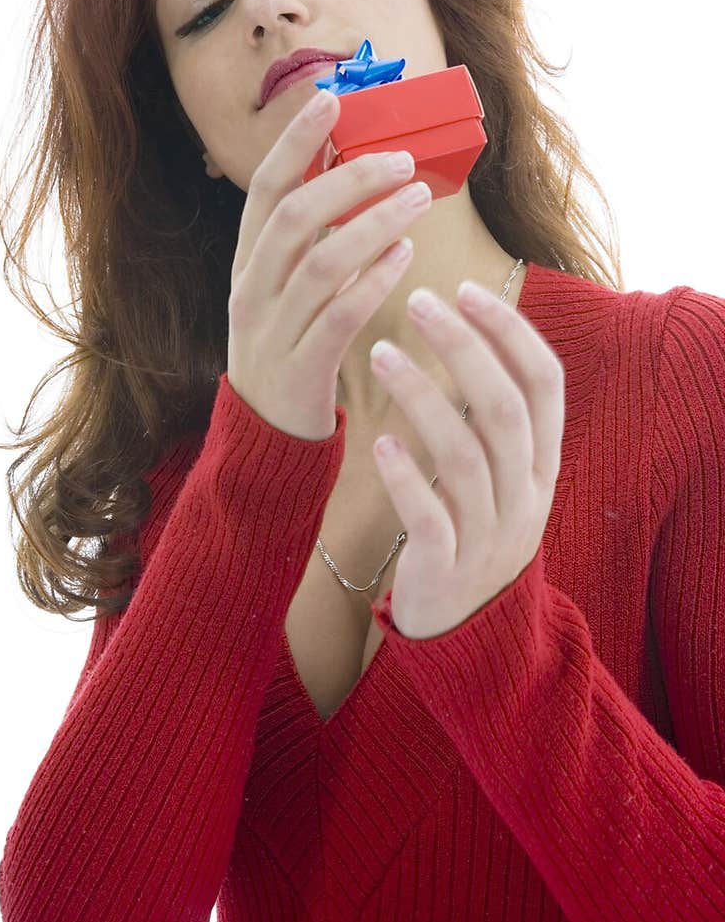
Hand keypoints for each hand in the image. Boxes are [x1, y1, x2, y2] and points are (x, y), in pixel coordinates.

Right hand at [227, 88, 432, 441]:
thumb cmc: (291, 347)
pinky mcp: (298, 369)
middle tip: (400, 157)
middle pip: (293, 217)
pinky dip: (373, 280)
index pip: (264, 188)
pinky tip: (406, 255)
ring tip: (418, 197)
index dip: (295, 142)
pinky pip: (338, 317)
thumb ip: (312, 239)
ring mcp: (270, 330)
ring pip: (320, 264)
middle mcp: (251, 289)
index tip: (330, 99)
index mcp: (247, 262)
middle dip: (347, 179)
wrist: (267, 435)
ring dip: (373, 224)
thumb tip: (352, 170)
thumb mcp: (287, 288)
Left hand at [367, 278, 564, 638]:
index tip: (466, 287)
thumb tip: (479, 330)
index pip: (544, 382)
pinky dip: (406, 476)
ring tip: (380, 352)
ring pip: (465, 455)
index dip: (510, 331)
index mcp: (544, 463)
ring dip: (423, 396)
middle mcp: (526, 495)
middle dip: (463, 347)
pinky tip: (378, 442)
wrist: (470, 633)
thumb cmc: (476, 530)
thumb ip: (498, 415)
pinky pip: (430, 516)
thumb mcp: (506, 474)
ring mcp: (490, 534)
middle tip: (417, 301)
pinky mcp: (447, 568)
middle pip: (504, 407)